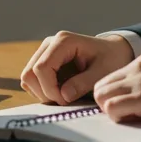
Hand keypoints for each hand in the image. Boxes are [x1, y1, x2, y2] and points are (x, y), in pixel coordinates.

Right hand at [20, 31, 134, 104]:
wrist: (112, 52)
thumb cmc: (110, 59)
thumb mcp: (102, 72)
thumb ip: (83, 83)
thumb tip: (64, 95)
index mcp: (63, 41)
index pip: (42, 68)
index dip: (50, 89)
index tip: (65, 100)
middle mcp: (49, 43)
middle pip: (30, 74)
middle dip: (45, 92)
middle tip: (65, 100)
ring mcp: (44, 52)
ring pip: (28, 78)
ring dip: (42, 92)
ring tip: (64, 96)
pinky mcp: (42, 61)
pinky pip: (32, 81)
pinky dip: (42, 91)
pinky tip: (60, 91)